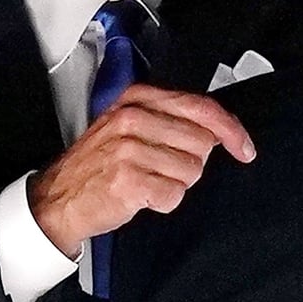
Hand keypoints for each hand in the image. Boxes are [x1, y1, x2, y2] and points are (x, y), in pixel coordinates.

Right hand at [28, 84, 255, 257]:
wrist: (58, 199)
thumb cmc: (100, 165)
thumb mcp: (130, 126)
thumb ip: (172, 120)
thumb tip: (220, 130)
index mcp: (137, 99)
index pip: (201, 107)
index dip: (231, 130)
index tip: (244, 148)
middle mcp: (132, 119)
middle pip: (202, 143)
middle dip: (190, 163)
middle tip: (161, 169)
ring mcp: (128, 149)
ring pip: (191, 171)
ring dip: (175, 183)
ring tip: (146, 180)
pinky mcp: (128, 181)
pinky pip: (174, 195)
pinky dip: (163, 202)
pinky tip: (141, 196)